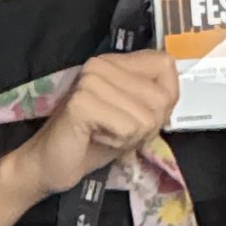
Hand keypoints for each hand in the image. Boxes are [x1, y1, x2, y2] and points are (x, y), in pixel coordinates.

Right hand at [9, 51, 177, 195]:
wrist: (49, 163)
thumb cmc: (93, 141)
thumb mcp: (133, 116)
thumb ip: (155, 98)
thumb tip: (175, 93)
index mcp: (113, 61)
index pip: (165, 64)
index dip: (164, 96)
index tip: (139, 113)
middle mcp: (100, 64)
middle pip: (160, 97)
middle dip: (146, 125)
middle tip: (116, 130)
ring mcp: (90, 82)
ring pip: (146, 116)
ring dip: (130, 137)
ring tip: (104, 134)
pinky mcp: (82, 104)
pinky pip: (127, 128)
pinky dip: (117, 143)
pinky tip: (96, 138)